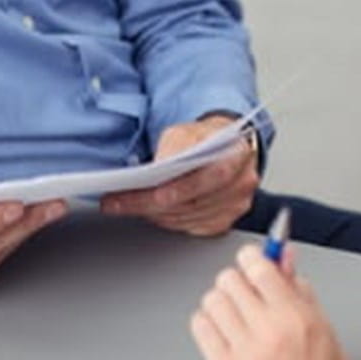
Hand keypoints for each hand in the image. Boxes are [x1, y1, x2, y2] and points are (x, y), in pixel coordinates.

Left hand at [101, 115, 258, 234]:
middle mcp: (242, 183)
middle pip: (194, 202)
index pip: (211, 177)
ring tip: (125, 206)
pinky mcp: (224, 221)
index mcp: (239, 154)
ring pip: (188, 218)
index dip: (179, 188)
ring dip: (154, 214)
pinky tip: (150, 212)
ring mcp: (235, 206)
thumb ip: (175, 146)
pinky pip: (191, 229)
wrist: (220, 147)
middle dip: (151, 204)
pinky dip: (167, 221)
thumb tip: (159, 167)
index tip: (148, 192)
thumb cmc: (203, 138)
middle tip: (118, 202)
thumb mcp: (187, 130)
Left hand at [191, 244, 360, 359]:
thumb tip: (283, 253)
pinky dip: (206, 324)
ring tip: (227, 312)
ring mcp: (246, 352)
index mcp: (295, 315)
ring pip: (213, 302)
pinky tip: (217, 330)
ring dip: (217, 302)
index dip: (249, 258)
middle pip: (231, 281)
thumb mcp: (318, 328)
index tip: (247, 259)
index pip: (260, 267)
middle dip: (233, 281)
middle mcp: (270, 330)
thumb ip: (298, 287)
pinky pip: (202, 330)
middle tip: (237, 289)